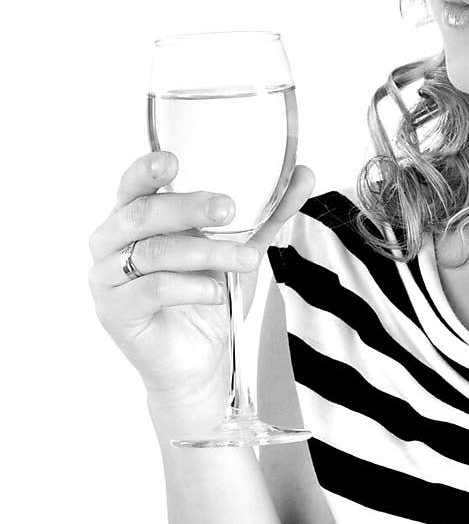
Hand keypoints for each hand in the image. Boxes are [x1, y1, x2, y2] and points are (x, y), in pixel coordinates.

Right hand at [88, 151, 314, 407]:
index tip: (173, 160)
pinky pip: (152, 290)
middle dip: (188, 208)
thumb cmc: (205, 295)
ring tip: (246, 260)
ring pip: (153, 252)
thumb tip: (305, 174)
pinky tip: (217, 291)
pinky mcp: (115, 312)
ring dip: (206, 252)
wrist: (195, 362)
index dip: (146, 169)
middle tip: (229, 209)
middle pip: (142, 213)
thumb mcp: (238, 247)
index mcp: (134, 218)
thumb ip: (267, 213)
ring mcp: (107, 278)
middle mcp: (112, 243)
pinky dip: (191, 287)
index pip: (131, 184)